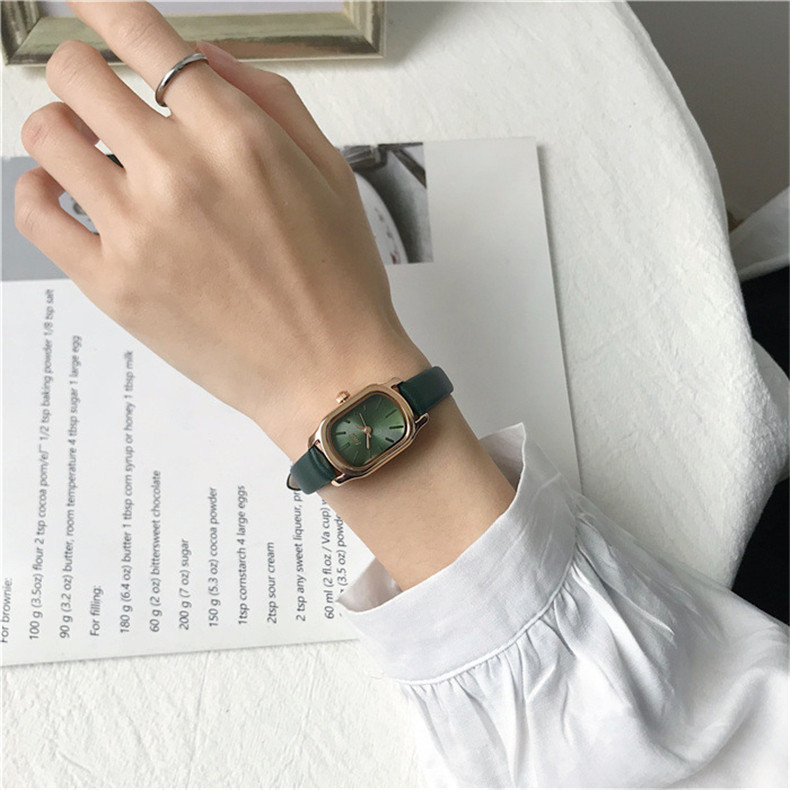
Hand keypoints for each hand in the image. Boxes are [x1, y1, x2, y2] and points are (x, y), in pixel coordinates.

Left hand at [15, 0, 426, 459]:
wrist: (331, 375)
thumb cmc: (340, 284)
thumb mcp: (331, 173)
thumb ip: (268, 99)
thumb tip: (201, 58)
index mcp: (238, 139)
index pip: (144, 37)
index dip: (102, 5)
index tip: (86, 2)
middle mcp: (181, 175)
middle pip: (77, 75)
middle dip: (83, 70)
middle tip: (100, 93)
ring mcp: (139, 232)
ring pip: (47, 136)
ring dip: (62, 126)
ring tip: (90, 147)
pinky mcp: (113, 287)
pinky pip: (34, 213)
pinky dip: (37, 189)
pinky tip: (64, 194)